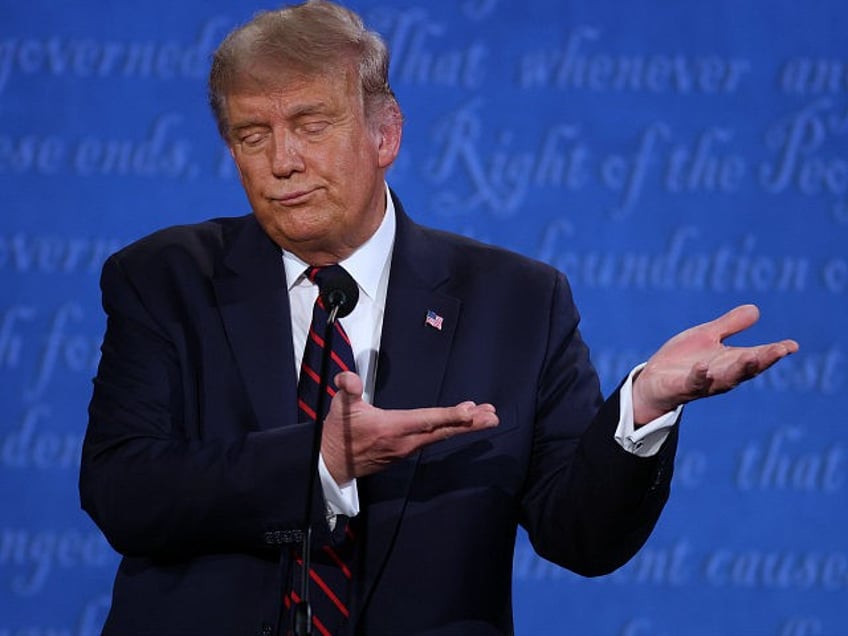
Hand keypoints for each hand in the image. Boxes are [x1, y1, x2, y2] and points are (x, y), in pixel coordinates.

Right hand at [320, 371, 498, 483]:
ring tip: (487, 417)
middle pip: (442, 431)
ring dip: (465, 426)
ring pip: (441, 436)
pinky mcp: (406, 452)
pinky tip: (462, 423)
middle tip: (492, 416)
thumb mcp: (340, 407)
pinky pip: (434, 439)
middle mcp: (404, 441)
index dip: (450, 415)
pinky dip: (450, 430)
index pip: (427, 419)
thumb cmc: (338, 432)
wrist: (331, 464)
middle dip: (470, 423)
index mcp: (392, 427)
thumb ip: (347, 389)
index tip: (471, 411)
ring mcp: (406, 449)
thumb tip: (348, 378)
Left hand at [632, 304, 798, 423]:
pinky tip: (704, 367)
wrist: (653, 382)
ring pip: (725, 379)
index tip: (792, 345)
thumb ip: (729, 325)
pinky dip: (699, 377)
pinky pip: (692, 384)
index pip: (757, 356)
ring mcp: (703, 384)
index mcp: (730, 362)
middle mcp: (721, 375)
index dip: (774, 352)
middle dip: (763, 360)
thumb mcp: (706, 337)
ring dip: (738, 369)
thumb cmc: (683, 360)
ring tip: (752, 356)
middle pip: (746, 369)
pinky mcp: (681, 388)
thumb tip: (755, 309)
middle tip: (779, 351)